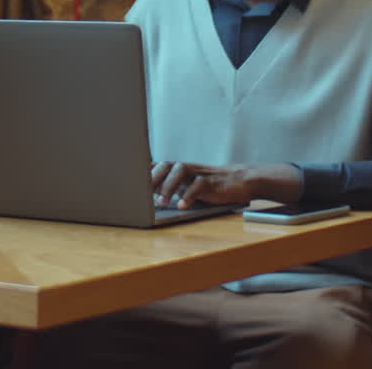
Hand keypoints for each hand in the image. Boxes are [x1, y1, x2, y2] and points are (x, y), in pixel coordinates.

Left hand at [151, 161, 303, 209]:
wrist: (241, 181)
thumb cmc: (210, 186)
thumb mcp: (187, 185)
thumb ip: (169, 186)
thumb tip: (146, 195)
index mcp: (179, 168)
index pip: (157, 165)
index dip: (143, 170)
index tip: (130, 181)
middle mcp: (187, 167)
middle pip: (166, 165)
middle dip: (152, 178)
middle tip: (141, 193)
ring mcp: (200, 173)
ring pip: (180, 171)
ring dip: (168, 186)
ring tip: (161, 203)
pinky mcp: (212, 182)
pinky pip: (199, 185)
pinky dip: (189, 195)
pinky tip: (183, 206)